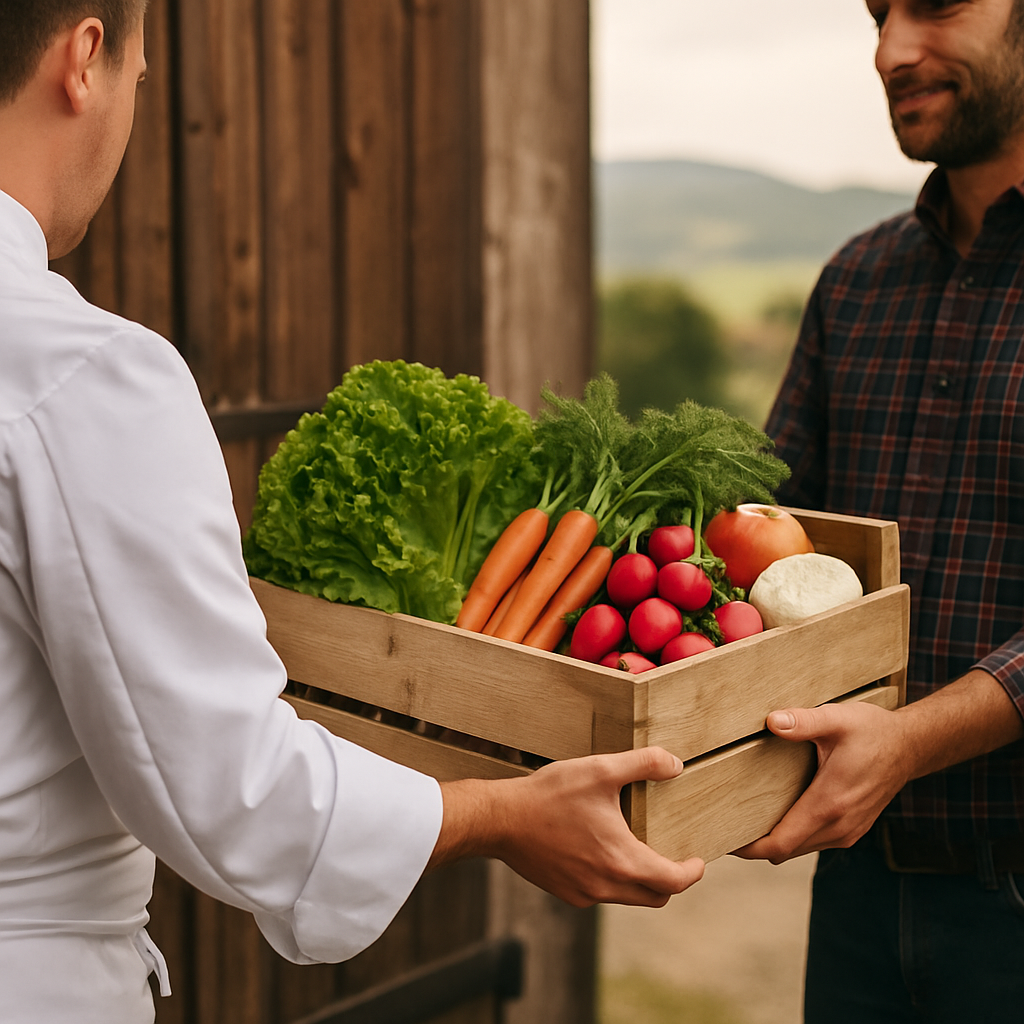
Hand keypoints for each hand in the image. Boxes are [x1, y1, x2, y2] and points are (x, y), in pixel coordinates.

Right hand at [430, 747, 704, 907]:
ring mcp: (585, 894)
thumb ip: (644, 763)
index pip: (673, 881)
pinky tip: (601, 851)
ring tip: (637, 849)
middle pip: (655, 897)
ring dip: (641, 881)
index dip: (691, 872)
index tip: (698, 860)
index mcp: (622, 860)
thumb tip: (676, 764)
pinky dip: (613, 880)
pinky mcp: (567, 893)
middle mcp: (606, 886)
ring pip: (628, 898)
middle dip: (670, 880)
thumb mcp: (600, 769)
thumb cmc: (550, 794)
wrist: (500, 820)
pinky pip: (602, 894)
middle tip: (672, 856)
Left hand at [733, 701, 911, 863]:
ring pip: (800, 848)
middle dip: (755, 844)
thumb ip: (804, 721)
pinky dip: (794, 835)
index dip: (750, 847)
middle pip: (785, 851)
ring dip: (776, 839)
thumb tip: (773, 721)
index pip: (781, 843)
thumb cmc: (873, 731)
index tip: (724, 838)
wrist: (910, 747)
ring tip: (745, 818)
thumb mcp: (837, 718)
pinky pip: (814, 841)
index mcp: (829, 804)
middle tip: (724, 824)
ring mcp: (848, 831)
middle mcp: (839, 825)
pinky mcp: (852, 829)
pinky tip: (778, 813)